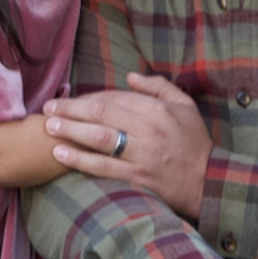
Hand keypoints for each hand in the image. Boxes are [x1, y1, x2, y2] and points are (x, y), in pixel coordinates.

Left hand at [45, 72, 213, 220]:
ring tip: (49, 127)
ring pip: (99, 140)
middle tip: (48, 108)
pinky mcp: (137, 179)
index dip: (89, 98)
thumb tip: (130, 76)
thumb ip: (158, 87)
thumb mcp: (184, 105)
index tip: (70, 99)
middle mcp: (148, 130)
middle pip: (102, 115)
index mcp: (157, 110)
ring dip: (70, 132)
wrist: (208, 182)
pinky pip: (103, 168)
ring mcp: (141, 156)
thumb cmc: (194, 141)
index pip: (114, 98)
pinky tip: (62, 154)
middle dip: (72, 110)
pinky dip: (80, 160)